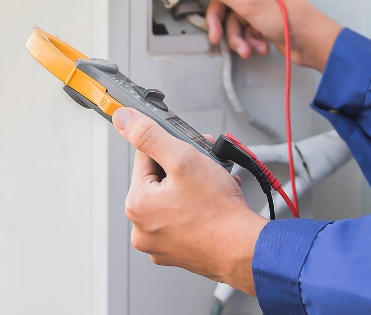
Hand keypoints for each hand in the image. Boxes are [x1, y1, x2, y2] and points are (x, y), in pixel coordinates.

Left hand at [113, 107, 266, 295]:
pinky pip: (183, 220)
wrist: (247, 250)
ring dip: (194, 186)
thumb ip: (150, 135)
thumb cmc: (219, 212)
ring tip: (215, 185)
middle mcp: (142, 228)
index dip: (171, 148)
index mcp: (136, 205)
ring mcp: (160, 243)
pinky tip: (214, 203)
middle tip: (207, 166)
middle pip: (159, 180)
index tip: (189, 150)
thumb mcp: (183, 159)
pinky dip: (197, 209)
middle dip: (185, 168)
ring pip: (173, 199)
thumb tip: (123, 119)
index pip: (145, 158)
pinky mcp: (179, 252)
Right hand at [188, 0, 341, 71]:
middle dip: (219, 18)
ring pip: (229, 15)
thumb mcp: (248, 1)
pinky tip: (255, 46)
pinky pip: (240, 27)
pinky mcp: (258, 17)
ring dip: (234, 35)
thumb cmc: (291, 18)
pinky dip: (245, 39)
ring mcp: (256, 0)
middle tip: (216, 31)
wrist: (310, 42)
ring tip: (244, 46)